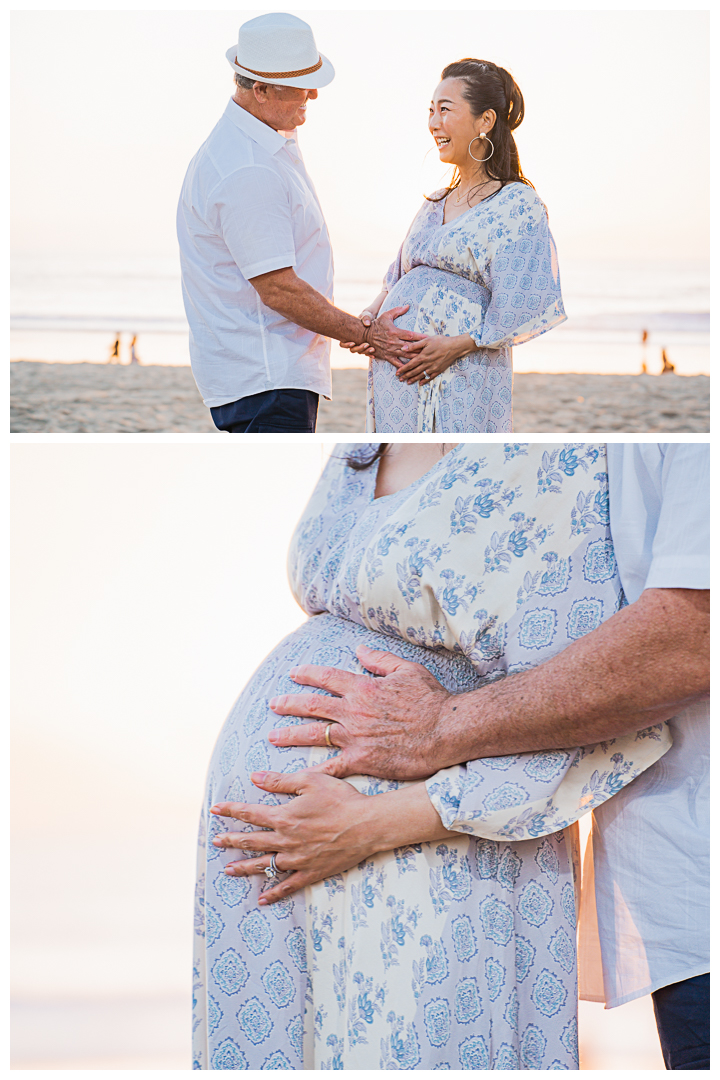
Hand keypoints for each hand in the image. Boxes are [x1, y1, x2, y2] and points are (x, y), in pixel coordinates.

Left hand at [210, 770, 375, 903]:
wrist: (367, 825)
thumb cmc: (341, 799)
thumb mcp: (310, 781)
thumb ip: (280, 781)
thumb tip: (255, 777)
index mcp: (284, 817)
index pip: (250, 813)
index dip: (231, 810)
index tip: (215, 809)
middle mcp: (286, 841)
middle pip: (251, 841)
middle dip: (231, 841)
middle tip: (215, 842)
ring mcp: (298, 860)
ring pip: (265, 866)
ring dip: (245, 868)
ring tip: (229, 871)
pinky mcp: (312, 872)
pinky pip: (288, 886)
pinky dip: (274, 894)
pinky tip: (263, 899)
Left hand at [268, 645, 451, 779]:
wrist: (446, 731)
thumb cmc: (431, 699)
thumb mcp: (407, 670)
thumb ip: (380, 660)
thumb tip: (359, 649)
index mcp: (362, 687)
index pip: (326, 677)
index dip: (308, 674)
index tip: (294, 674)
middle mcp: (353, 711)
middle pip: (312, 705)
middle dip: (290, 704)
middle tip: (274, 704)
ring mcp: (355, 736)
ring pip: (314, 734)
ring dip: (291, 735)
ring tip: (273, 736)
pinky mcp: (362, 760)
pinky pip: (332, 767)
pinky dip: (315, 771)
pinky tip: (299, 777)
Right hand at [338, 311, 377, 354]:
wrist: (373, 320)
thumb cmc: (366, 317)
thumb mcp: (366, 315)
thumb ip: (366, 318)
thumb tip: (367, 324)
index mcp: (348, 336)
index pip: (342, 344)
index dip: (346, 345)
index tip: (353, 342)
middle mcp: (353, 342)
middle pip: (352, 350)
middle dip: (359, 348)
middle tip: (366, 344)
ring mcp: (360, 345)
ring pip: (360, 352)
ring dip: (366, 352)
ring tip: (373, 349)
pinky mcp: (366, 347)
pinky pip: (367, 353)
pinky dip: (370, 354)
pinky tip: (374, 354)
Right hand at [365, 306, 426, 365]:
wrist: (365, 335)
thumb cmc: (377, 324)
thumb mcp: (386, 315)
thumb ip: (397, 311)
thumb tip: (407, 306)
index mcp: (395, 332)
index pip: (411, 335)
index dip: (421, 337)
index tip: (429, 338)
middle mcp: (394, 342)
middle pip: (411, 347)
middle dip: (421, 349)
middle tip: (430, 351)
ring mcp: (391, 350)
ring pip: (406, 355)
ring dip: (415, 358)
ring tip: (425, 360)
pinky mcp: (387, 356)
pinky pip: (396, 363)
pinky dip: (403, 367)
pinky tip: (410, 369)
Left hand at [396, 334, 471, 384]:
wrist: (455, 347)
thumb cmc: (441, 341)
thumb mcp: (426, 340)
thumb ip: (414, 345)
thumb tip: (403, 348)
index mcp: (422, 356)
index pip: (410, 364)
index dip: (403, 369)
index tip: (397, 373)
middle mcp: (427, 364)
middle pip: (414, 371)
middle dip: (406, 376)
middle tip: (400, 379)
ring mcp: (433, 368)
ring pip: (421, 375)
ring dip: (414, 379)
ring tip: (408, 382)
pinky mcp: (439, 370)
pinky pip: (430, 377)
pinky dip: (425, 380)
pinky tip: (421, 383)